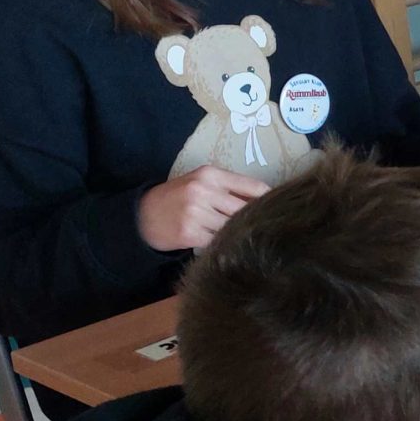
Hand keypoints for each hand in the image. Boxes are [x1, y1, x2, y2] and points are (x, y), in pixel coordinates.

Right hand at [136, 164, 269, 252]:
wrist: (142, 216)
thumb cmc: (178, 198)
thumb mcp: (201, 183)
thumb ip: (231, 189)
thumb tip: (267, 200)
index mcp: (211, 174)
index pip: (254, 187)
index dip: (269, 201)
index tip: (277, 211)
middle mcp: (204, 190)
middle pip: (246, 209)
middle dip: (254, 221)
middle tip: (264, 230)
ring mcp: (196, 212)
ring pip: (233, 227)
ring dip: (238, 235)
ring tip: (241, 239)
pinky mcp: (190, 233)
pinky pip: (218, 242)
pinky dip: (223, 245)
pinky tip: (223, 246)